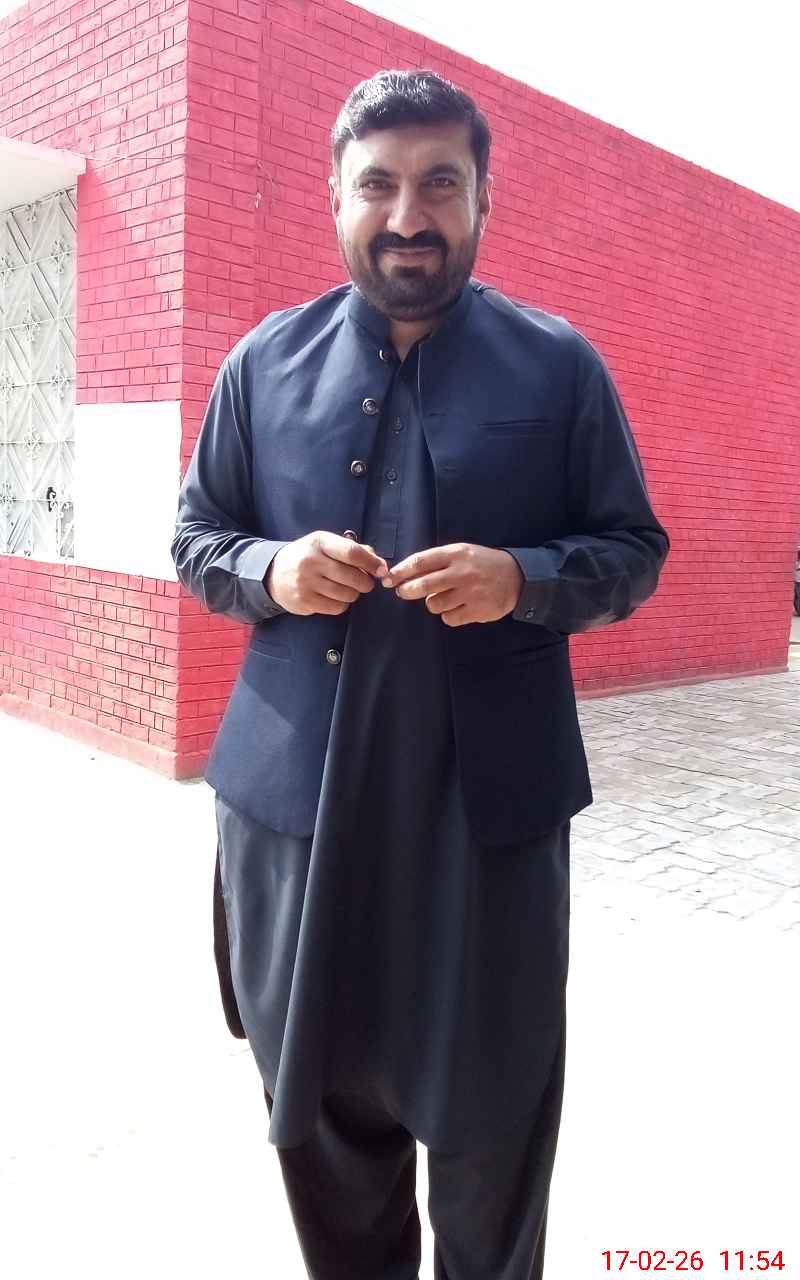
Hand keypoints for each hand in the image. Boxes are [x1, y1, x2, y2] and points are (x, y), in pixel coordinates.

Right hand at [266, 531, 388, 615]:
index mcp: (319, 542)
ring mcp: (306, 583)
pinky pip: (336, 608)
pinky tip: (334, 597)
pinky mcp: (304, 601)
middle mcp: (311, 561)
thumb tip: (378, 562)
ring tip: (346, 588)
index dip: (371, 563)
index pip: (352, 553)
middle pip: (353, 577)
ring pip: (347, 595)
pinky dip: (342, 604)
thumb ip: (352, 549)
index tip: (381, 570)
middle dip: (365, 582)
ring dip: (353, 594)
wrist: (273, 574)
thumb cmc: (307, 557)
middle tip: (364, 582)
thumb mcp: (325, 545)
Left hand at [381, 543, 523, 626]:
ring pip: (433, 604)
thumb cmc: (482, 563)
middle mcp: (461, 572)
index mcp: (455, 554)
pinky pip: (448, 618)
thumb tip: (405, 574)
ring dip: (433, 602)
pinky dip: (449, 614)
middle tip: (403, 592)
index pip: (420, 562)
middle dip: (406, 590)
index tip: (388, 578)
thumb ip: (436, 561)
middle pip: (422, 585)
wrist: (516, 577)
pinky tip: (459, 606)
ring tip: (446, 596)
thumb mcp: (461, 552)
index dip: (400, 572)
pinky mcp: (476, 611)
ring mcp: (469, 593)